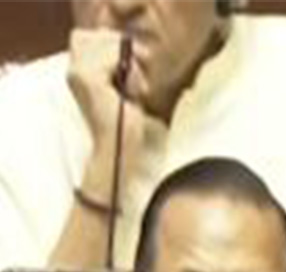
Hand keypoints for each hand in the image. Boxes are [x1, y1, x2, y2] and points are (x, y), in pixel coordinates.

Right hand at [66, 28, 148, 148]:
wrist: (120, 146)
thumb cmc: (125, 122)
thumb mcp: (123, 89)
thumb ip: (119, 67)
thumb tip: (131, 49)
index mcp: (78, 72)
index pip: (86, 37)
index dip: (111, 45)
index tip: (132, 68)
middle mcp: (73, 71)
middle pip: (97, 36)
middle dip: (123, 51)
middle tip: (138, 79)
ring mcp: (78, 74)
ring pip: (107, 44)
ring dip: (130, 64)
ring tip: (136, 89)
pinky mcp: (89, 79)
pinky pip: (113, 57)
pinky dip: (131, 72)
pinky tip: (134, 92)